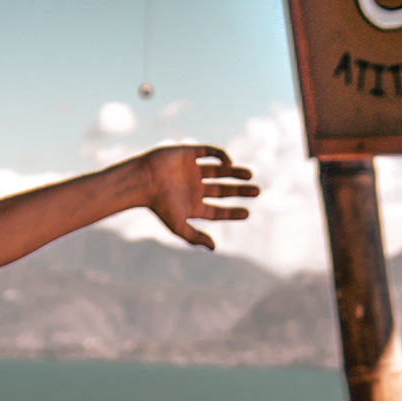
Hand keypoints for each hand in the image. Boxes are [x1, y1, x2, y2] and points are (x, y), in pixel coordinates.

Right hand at [129, 144, 258, 251]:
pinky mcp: (188, 153)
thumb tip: (214, 248)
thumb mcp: (179, 225)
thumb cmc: (159, 205)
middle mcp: (194, 188)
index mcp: (192, 205)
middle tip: (257, 191)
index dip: (232, 212)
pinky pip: (209, 152)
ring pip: (219, 171)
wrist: (144, 180)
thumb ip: (196, 237)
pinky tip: (229, 162)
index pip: (217, 211)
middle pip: (222, 190)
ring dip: (235, 172)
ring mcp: (191, 170)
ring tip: (251, 175)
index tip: (247, 213)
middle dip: (240, 190)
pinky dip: (221, 156)